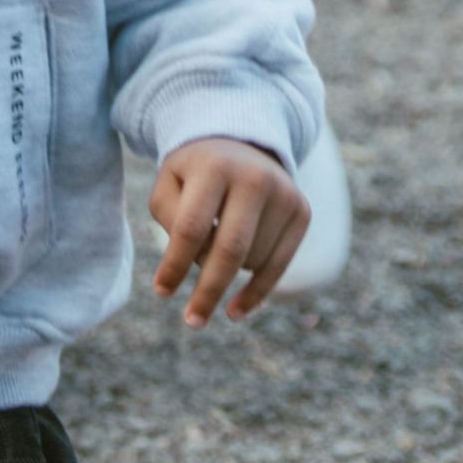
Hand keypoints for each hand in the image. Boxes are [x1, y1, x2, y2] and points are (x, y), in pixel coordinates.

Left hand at [149, 136, 308, 324]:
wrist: (242, 141)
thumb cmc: (195, 173)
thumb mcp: (170, 184)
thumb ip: (173, 222)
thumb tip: (195, 266)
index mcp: (214, 166)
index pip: (192, 227)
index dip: (175, 265)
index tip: (161, 292)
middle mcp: (254, 177)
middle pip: (230, 249)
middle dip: (209, 291)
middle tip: (193, 322)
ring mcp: (283, 193)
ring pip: (251, 259)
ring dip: (227, 272)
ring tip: (215, 246)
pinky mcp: (301, 210)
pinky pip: (279, 265)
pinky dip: (256, 291)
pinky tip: (237, 308)